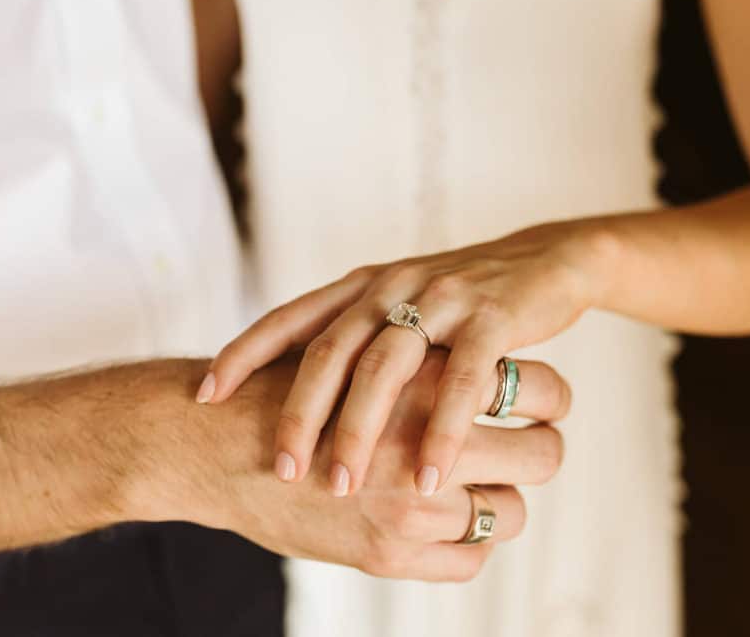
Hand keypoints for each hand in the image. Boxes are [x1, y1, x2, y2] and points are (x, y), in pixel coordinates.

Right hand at [176, 351, 564, 580]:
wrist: (209, 446)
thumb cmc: (279, 390)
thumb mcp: (358, 347)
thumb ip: (418, 355)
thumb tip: (478, 360)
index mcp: (428, 376)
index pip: (538, 386)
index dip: (551, 395)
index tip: (544, 399)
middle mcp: (428, 439)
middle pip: (543, 452)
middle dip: (544, 447)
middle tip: (534, 443)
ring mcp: (413, 503)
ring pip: (514, 510)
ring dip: (507, 498)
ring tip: (491, 485)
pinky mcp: (391, 552)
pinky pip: (472, 557)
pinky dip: (473, 540)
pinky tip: (454, 520)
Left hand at [202, 221, 595, 496]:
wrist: (544, 262)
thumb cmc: (459, 302)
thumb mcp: (395, 309)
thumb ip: (351, 338)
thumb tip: (295, 391)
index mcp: (360, 288)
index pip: (288, 319)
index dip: (242, 354)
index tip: (205, 395)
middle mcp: (390, 288)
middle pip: (330, 351)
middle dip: (300, 413)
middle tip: (280, 469)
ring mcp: (440, 300)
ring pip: (385, 366)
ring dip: (360, 431)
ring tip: (343, 487)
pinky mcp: (493, 317)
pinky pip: (463, 381)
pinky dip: (442, 432)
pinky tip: (427, 478)